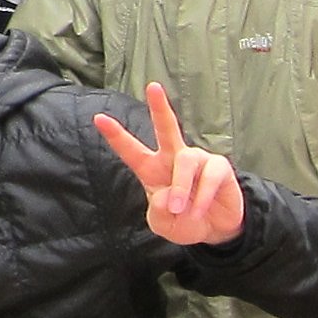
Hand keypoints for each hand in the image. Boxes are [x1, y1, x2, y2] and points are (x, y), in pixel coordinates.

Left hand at [95, 82, 244, 245]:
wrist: (214, 231)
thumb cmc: (183, 221)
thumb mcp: (163, 225)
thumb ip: (159, 213)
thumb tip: (167, 196)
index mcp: (151, 169)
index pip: (131, 150)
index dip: (115, 135)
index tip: (98, 118)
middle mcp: (173, 158)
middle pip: (166, 128)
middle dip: (160, 107)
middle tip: (153, 87)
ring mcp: (198, 159)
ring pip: (185, 161)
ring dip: (182, 187)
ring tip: (182, 210)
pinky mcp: (218, 167)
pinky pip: (210, 176)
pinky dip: (203, 196)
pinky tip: (200, 209)